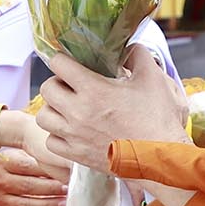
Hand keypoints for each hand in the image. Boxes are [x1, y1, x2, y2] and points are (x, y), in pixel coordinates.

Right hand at [0, 145, 67, 205]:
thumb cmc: (0, 173)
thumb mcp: (9, 160)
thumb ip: (28, 160)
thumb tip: (56, 164)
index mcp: (2, 166)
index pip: (27, 167)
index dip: (46, 171)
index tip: (63, 175)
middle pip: (29, 187)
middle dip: (51, 189)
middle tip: (66, 190)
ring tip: (62, 204)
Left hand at [34, 49, 187, 175]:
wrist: (161, 157)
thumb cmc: (158, 119)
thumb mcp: (153, 78)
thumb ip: (138, 56)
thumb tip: (129, 48)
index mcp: (93, 89)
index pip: (58, 64)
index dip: (63, 60)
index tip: (71, 63)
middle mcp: (78, 112)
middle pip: (46, 89)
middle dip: (57, 83)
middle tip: (71, 85)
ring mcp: (75, 135)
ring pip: (43, 117)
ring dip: (53, 109)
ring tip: (68, 108)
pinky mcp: (77, 155)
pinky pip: (51, 142)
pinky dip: (57, 135)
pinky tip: (72, 131)